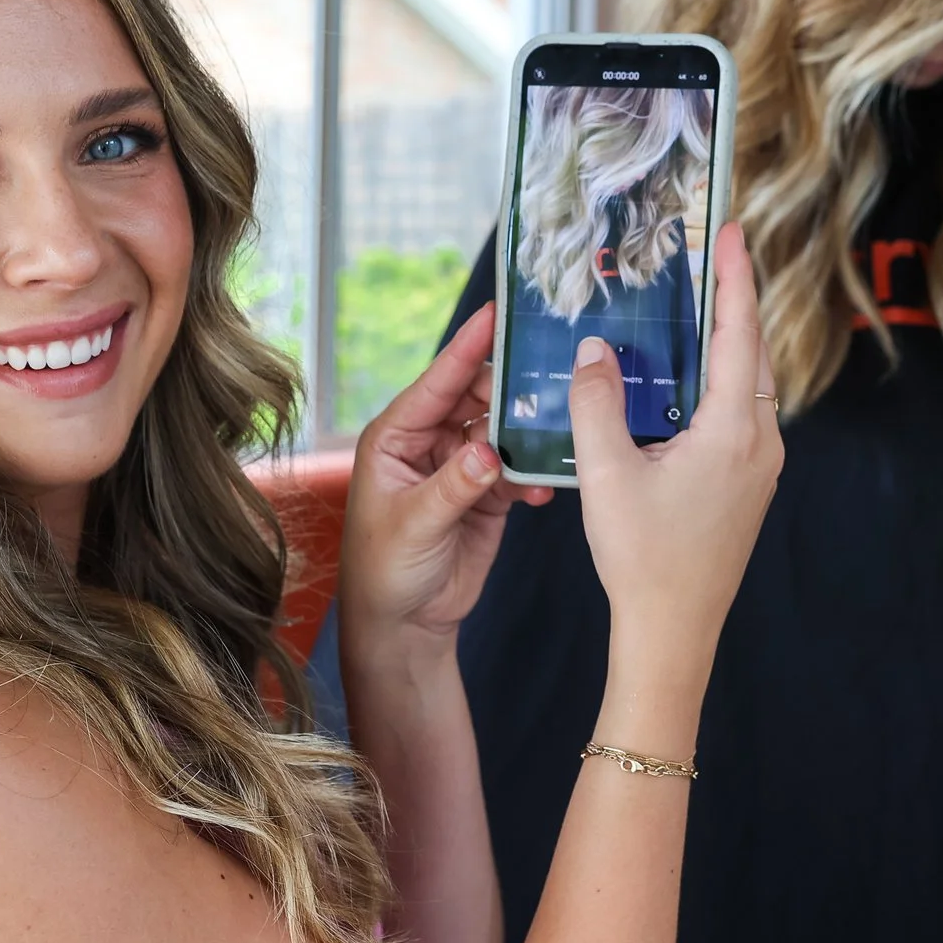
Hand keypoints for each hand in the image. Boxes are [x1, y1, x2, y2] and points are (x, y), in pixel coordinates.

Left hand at [339, 303, 554, 655]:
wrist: (405, 626)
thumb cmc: (385, 571)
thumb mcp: (414, 525)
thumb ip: (453, 487)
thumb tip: (488, 452)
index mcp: (396, 437)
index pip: (437, 383)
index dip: (466, 349)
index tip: (495, 315)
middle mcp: (429, 443)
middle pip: (478, 400)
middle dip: (510, 392)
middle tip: (547, 382)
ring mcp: (462, 466)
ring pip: (503, 431)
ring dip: (527, 433)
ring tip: (556, 431)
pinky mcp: (488, 494)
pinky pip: (519, 470)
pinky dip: (534, 476)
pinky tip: (544, 489)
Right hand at [570, 222, 782, 679]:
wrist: (672, 633)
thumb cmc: (642, 558)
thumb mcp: (607, 473)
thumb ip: (596, 403)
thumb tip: (594, 350)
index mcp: (735, 430)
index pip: (740, 333)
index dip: (734, 276)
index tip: (729, 229)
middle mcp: (760, 441)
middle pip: (753, 352)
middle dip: (735, 299)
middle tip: (713, 252)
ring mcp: (760, 465)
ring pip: (750, 384)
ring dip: (729, 341)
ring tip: (701, 302)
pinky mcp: (748, 483)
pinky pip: (742, 411)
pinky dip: (722, 378)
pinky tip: (689, 376)